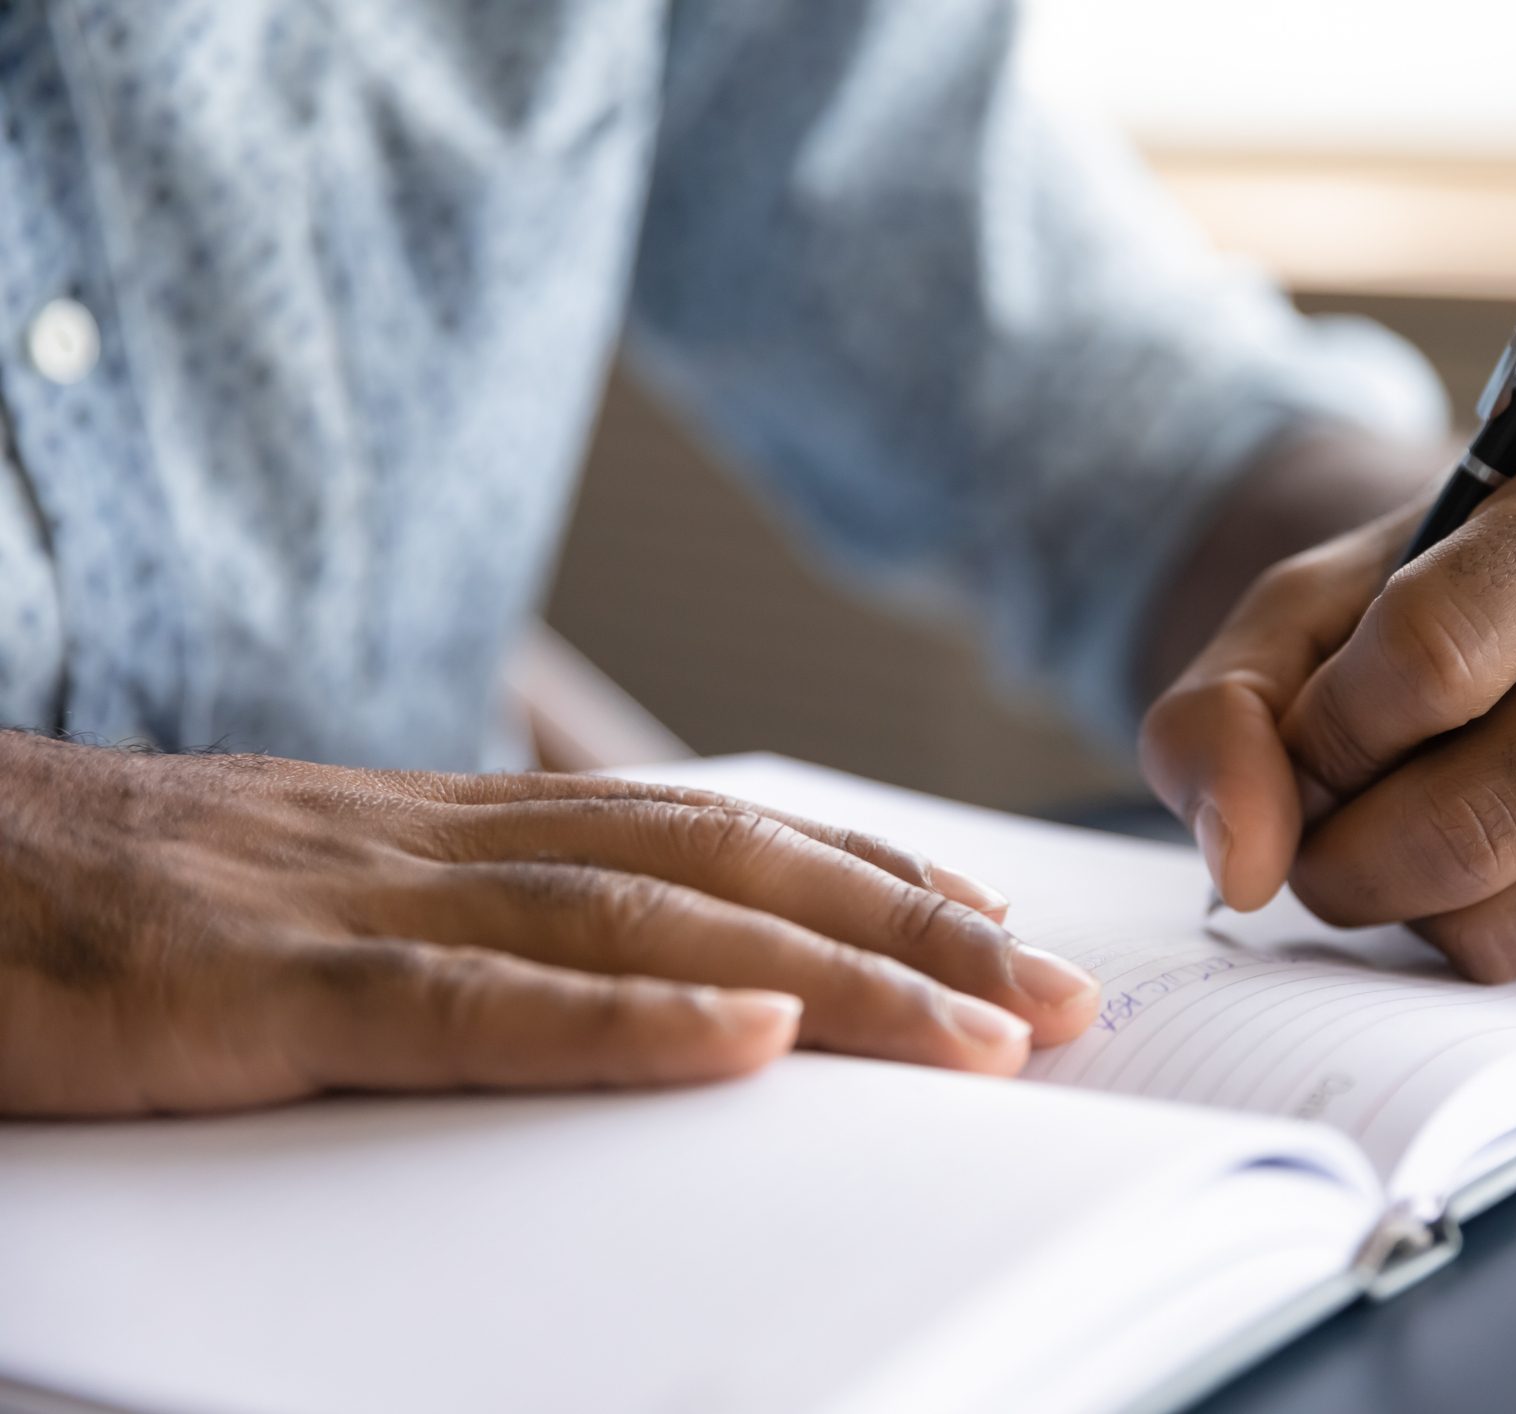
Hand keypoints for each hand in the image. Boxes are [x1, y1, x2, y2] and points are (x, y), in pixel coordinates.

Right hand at [0, 736, 1097, 1115]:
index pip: (706, 833)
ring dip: (831, 974)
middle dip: (909, 930)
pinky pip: (469, 1001)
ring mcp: (349, 902)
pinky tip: (751, 1036)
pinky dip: (624, 1019)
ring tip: (982, 1029)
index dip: (865, 876)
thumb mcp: (306, 906)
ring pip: (640, 922)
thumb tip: (602, 983)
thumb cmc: (98, 904)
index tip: (993, 926)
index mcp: (447, 826)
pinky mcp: (252, 989)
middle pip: (723, 867)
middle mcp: (432, 839)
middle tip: (1060, 997)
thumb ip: (452, 933)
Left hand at [1141, 439, 1515, 981]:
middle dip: (1342, 857)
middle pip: (1466, 825)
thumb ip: (1221, 716)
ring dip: (1409, 905)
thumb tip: (1248, 869)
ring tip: (1413, 820)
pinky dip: (1494, 927)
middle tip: (1323, 824)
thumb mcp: (1292, 617)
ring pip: (1510, 920)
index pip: (1429, 665)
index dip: (1326, 737)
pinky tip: (1509, 844)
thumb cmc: (1416, 608)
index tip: (1308, 740)